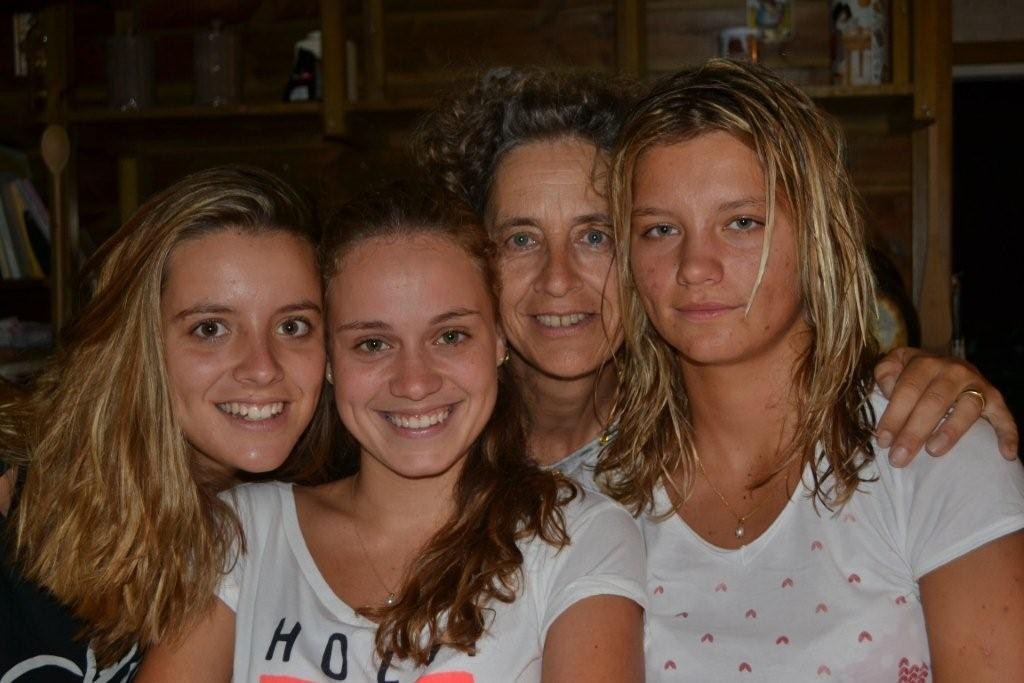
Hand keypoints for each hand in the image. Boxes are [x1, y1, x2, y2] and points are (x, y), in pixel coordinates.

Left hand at [874, 347, 1018, 465]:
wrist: (947, 366)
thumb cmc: (914, 374)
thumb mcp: (895, 364)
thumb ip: (886, 372)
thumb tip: (888, 389)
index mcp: (925, 363)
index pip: (908, 389)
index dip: (894, 415)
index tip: (883, 441)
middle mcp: (954, 371)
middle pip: (934, 401)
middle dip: (914, 431)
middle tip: (900, 457)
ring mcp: (978, 385)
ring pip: (967, 408)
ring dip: (951, 431)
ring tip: (934, 452)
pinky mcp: (996, 400)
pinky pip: (1005, 417)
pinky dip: (1007, 435)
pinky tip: (1005, 455)